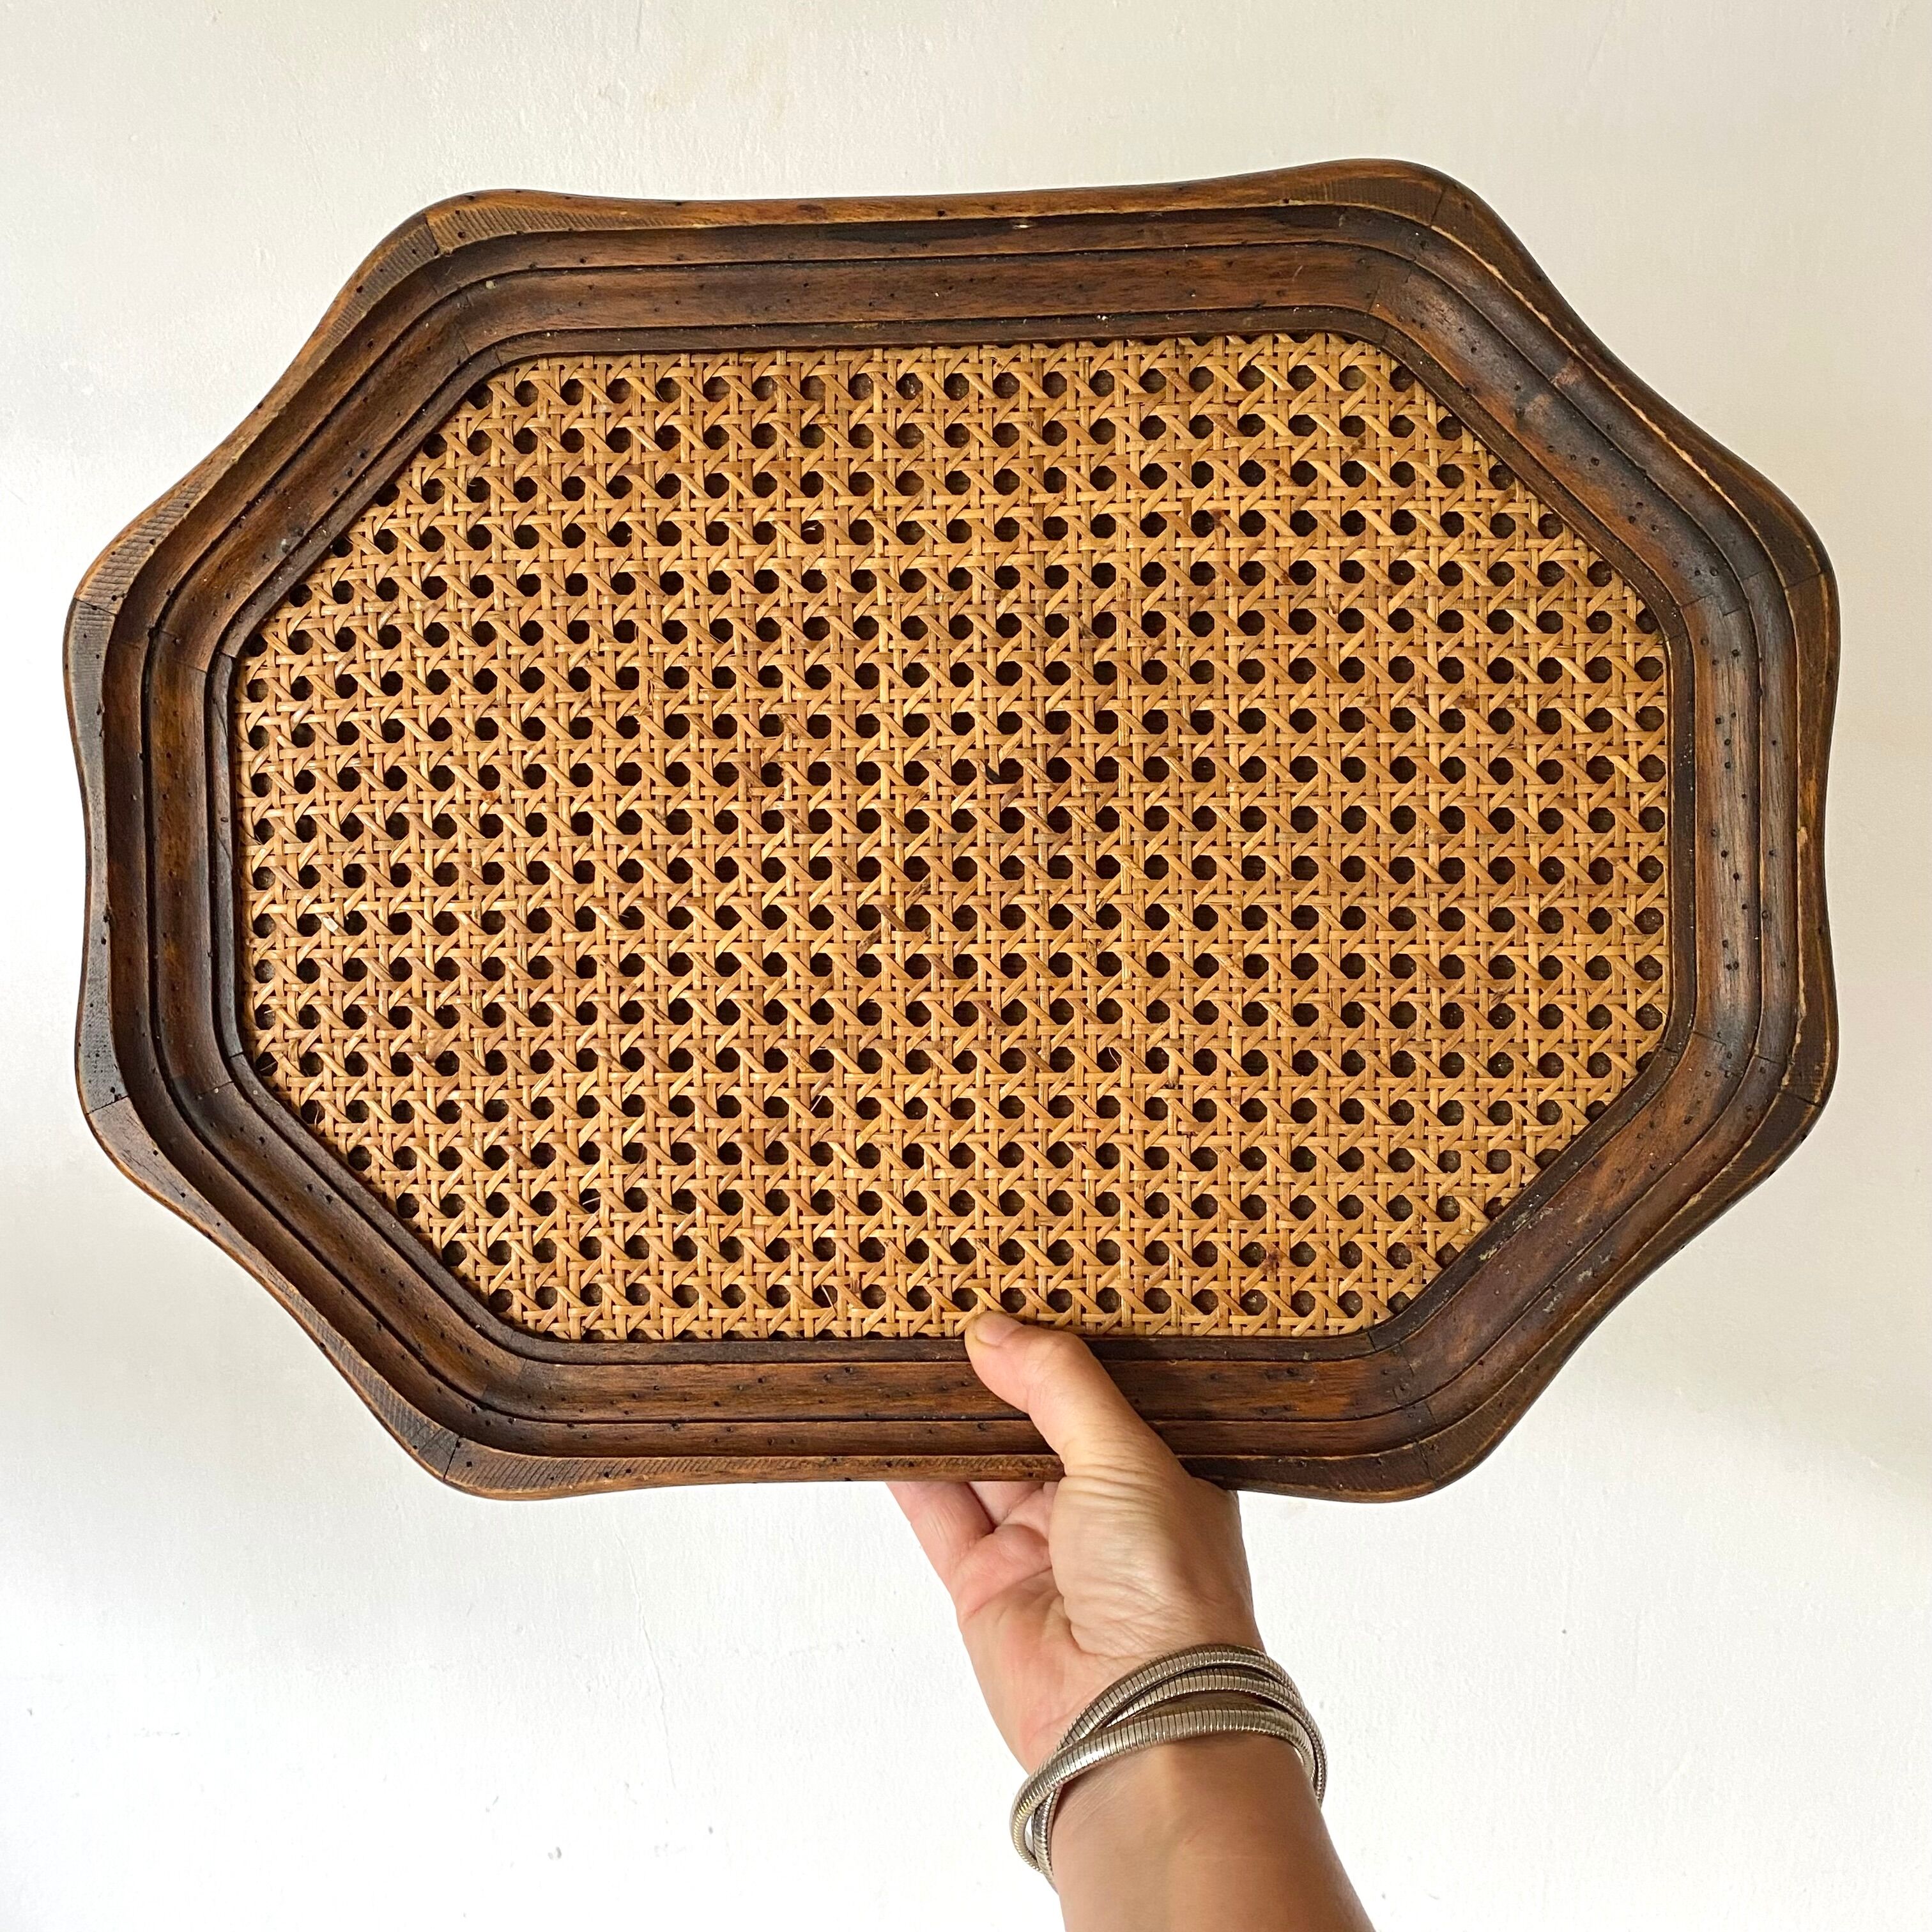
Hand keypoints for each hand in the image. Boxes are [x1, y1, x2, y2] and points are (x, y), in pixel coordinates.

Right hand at [889, 1309, 1264, 1769]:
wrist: (1135, 1718)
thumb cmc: (1170, 1592)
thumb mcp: (1127, 1455)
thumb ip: (1058, 1384)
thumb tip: (994, 1331)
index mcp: (1162, 1470)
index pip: (1107, 1390)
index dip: (1065, 1344)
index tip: (1021, 1287)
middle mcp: (1103, 1507)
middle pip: (1036, 1419)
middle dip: (997, 1370)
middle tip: (953, 1302)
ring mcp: (1040, 1547)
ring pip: (979, 1460)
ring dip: (946, 1412)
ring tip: (909, 1345)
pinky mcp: (983, 1583)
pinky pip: (937, 1511)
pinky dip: (907, 1468)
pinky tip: (882, 1420)